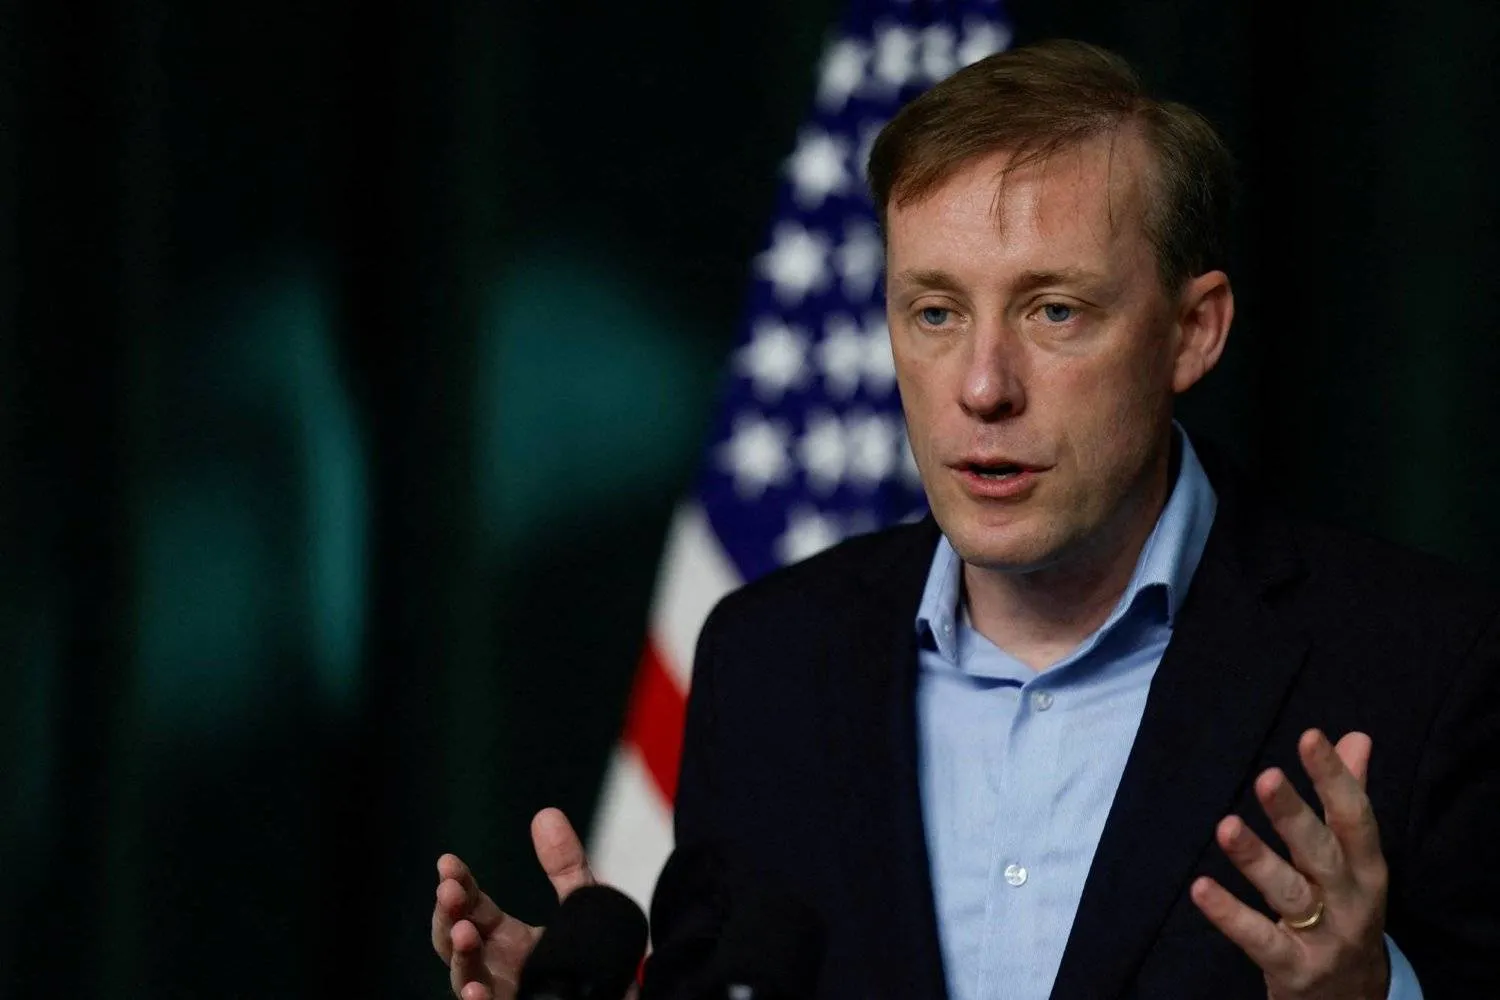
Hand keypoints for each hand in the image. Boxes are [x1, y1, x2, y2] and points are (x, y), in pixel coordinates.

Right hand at [432, 807, 596, 999]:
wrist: (613, 998)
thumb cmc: (588, 958)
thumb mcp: (580, 904)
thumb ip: (565, 866)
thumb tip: (547, 813)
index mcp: (503, 937)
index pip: (470, 905)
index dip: (459, 884)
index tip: (448, 862)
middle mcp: (495, 967)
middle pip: (455, 941)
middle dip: (448, 915)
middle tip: (448, 891)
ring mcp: (501, 994)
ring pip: (466, 979)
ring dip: (460, 958)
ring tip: (464, 933)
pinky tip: (477, 993)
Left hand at [1191, 730, 1390, 998]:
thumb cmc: (1346, 913)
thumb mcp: (1355, 862)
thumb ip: (1348, 800)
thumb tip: (1356, 738)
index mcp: (1368, 869)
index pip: (1354, 818)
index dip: (1335, 778)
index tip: (1310, 737)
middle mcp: (1352, 902)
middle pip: (1322, 853)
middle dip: (1295, 816)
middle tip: (1267, 777)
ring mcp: (1324, 938)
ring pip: (1289, 894)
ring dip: (1257, 859)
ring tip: (1226, 825)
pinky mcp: (1293, 968)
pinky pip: (1258, 938)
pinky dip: (1229, 914)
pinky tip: (1199, 888)